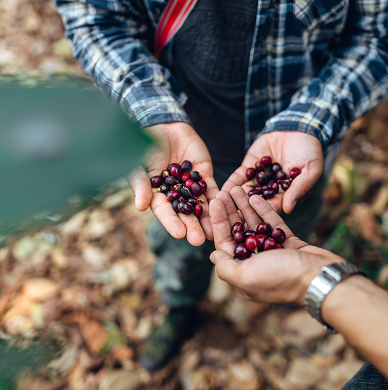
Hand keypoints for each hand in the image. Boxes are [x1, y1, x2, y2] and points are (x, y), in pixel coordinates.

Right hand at [127, 122, 218, 245]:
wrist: (161, 124)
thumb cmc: (142, 145)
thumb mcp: (137, 164)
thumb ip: (141, 184)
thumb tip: (141, 207)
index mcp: (157, 196)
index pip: (165, 212)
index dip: (172, 223)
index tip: (179, 235)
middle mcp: (175, 195)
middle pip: (185, 213)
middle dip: (193, 227)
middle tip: (200, 241)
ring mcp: (190, 185)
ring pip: (200, 204)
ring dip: (207, 218)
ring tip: (215, 232)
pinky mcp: (204, 174)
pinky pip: (211, 187)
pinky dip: (217, 197)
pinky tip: (224, 208)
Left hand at [209, 187, 342, 304]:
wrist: (320, 278)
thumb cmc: (280, 278)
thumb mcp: (245, 276)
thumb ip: (226, 267)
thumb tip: (213, 256)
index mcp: (244, 271)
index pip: (225, 242)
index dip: (219, 221)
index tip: (215, 200)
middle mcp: (257, 261)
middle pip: (239, 231)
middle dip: (231, 211)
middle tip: (224, 190)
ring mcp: (274, 251)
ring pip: (255, 225)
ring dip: (245, 207)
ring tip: (239, 189)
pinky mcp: (290, 243)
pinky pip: (273, 224)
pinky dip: (264, 211)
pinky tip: (255, 196)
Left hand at [222, 131, 323, 213]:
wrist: (299, 127)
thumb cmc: (310, 151)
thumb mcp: (311, 170)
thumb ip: (299, 188)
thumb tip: (288, 209)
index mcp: (286, 195)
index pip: (274, 208)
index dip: (264, 215)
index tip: (254, 225)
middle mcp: (270, 190)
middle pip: (256, 203)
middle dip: (245, 211)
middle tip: (233, 221)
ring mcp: (258, 179)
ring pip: (245, 191)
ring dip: (235, 199)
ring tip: (225, 207)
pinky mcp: (249, 166)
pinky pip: (239, 176)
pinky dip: (231, 183)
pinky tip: (222, 190)